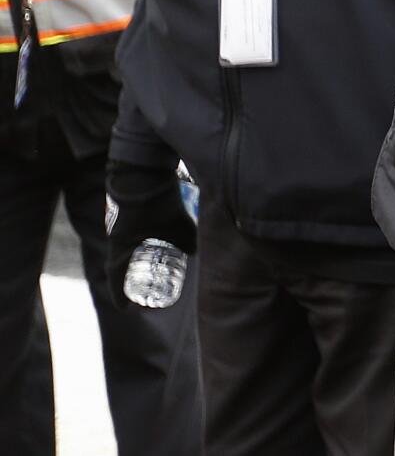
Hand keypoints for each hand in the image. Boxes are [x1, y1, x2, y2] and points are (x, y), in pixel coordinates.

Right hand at [104, 157, 196, 306]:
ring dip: (139, 262)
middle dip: (131, 284)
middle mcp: (118, 240)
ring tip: (158, 269)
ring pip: (128, 251)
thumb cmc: (155, 200)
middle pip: (119, 268)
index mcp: (121, 247)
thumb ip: (187, 238)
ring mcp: (122, 226)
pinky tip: (162, 241)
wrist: (143, 168)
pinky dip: (146, 242)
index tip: (132, 309)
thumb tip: (196, 252)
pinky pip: (136, 235)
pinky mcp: (131, 213)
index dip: (122, 297)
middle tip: (149, 294)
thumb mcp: (176, 222)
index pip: (115, 279)